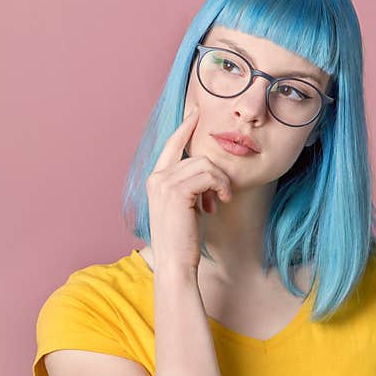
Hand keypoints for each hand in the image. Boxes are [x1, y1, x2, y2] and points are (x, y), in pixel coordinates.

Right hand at [146, 108, 232, 273]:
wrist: (175, 263)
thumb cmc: (183, 240)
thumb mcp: (186, 207)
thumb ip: (190, 185)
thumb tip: (208, 171)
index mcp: (155, 180)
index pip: (171, 144)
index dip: (185, 127)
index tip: (196, 112)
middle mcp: (156, 177)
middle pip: (196, 155)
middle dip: (215, 173)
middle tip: (220, 197)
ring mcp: (164, 183)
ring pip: (205, 164)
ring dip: (220, 182)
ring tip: (219, 201)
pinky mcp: (177, 191)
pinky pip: (209, 175)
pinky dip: (220, 186)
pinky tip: (220, 202)